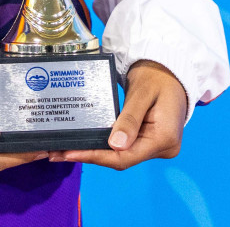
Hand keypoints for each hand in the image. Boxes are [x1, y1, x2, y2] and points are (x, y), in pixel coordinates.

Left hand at [52, 60, 185, 168]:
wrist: (170, 71)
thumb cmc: (158, 76)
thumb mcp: (142, 93)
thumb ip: (129, 118)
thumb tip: (115, 145)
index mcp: (164, 138)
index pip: (126, 156)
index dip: (97, 156)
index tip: (72, 153)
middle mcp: (163, 148)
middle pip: (122, 158)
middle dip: (90, 155)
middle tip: (59, 152)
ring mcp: (156, 145)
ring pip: (121, 154)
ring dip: (95, 152)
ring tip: (65, 149)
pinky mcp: (149, 140)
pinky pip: (125, 146)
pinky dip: (105, 145)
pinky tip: (86, 142)